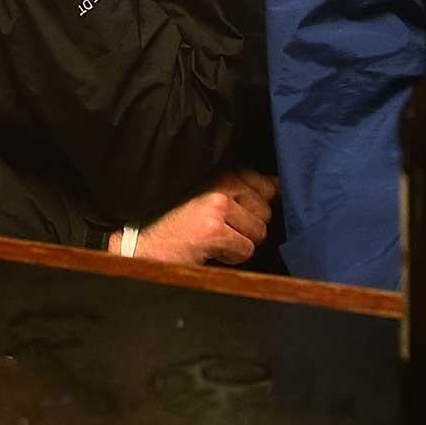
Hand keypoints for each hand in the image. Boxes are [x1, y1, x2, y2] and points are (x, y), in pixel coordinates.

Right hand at [121, 169, 279, 266]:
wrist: (145, 243)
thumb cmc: (180, 220)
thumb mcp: (211, 194)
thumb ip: (245, 187)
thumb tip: (279, 186)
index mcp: (221, 167)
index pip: (267, 185)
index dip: (256, 208)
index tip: (235, 215)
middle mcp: (220, 179)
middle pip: (266, 212)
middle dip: (248, 227)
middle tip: (219, 228)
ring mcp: (217, 203)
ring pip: (260, 232)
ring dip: (241, 242)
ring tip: (214, 238)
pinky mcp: (213, 228)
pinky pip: (246, 249)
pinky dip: (231, 257)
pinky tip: (209, 249)